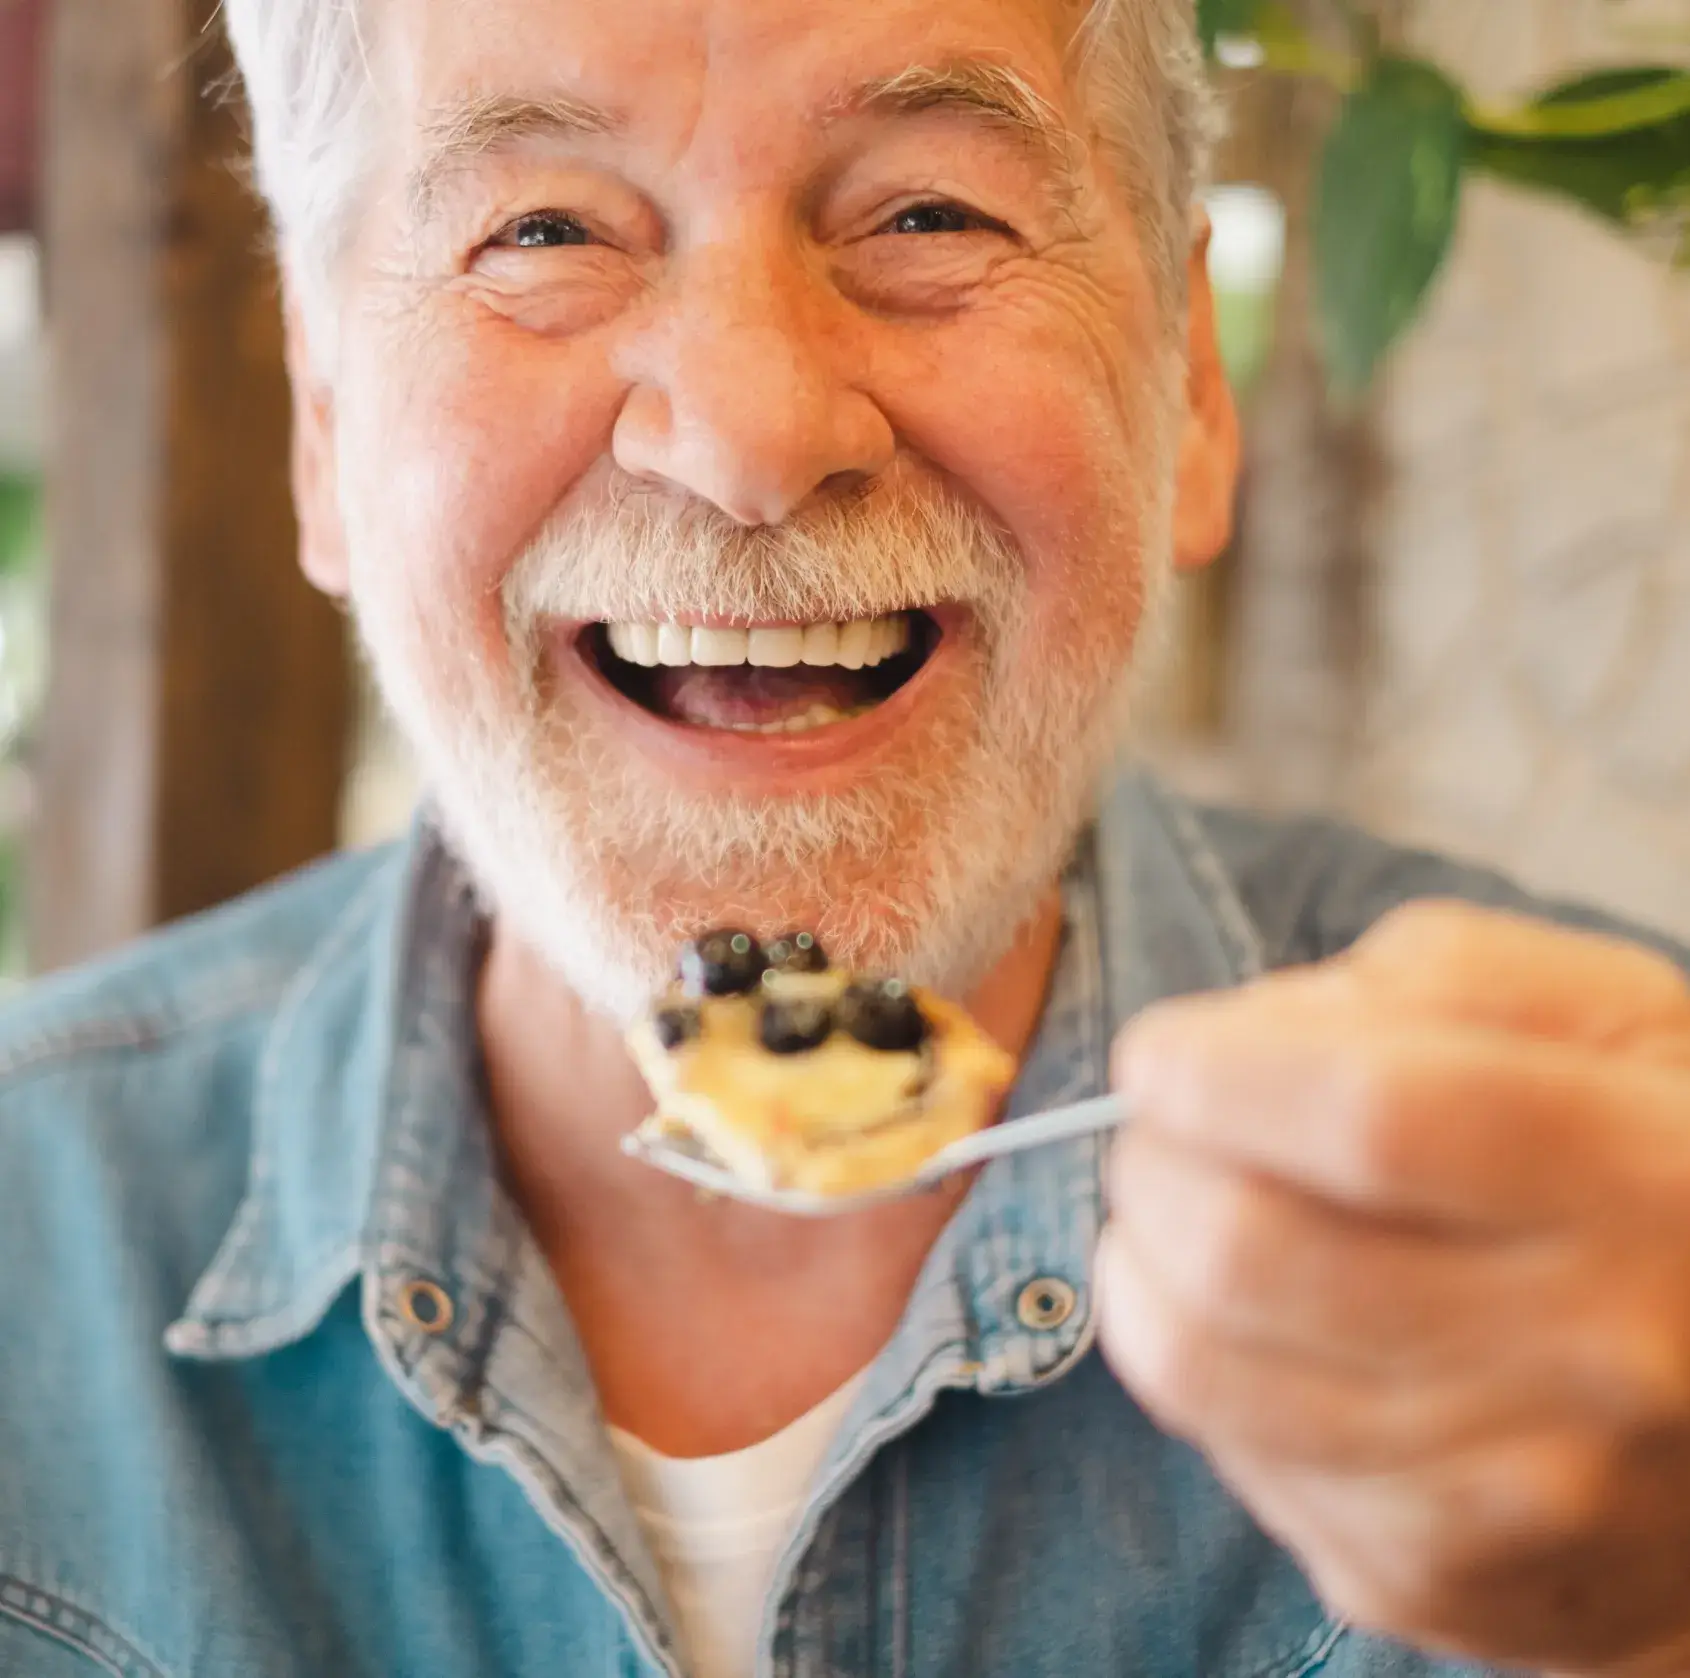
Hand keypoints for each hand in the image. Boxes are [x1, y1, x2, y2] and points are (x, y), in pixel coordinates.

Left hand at [1097, 902, 1689, 1676]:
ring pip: (1201, 1371)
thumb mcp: (1608, 1021)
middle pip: (1251, 1253)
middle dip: (1148, 1167)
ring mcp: (1516, 1496)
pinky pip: (1229, 1454)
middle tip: (1157, 1133)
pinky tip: (1261, 1326)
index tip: (1154, 1055)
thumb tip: (1241, 1033)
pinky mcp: (1439, 1580)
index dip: (1218, 1075)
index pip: (1373, 1117)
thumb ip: (1434, 977)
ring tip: (1174, 1217)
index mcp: (1644, 1178)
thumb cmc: (1662, 1174)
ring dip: (1138, 1266)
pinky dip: (1200, 1367)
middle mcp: (1595, 1355)